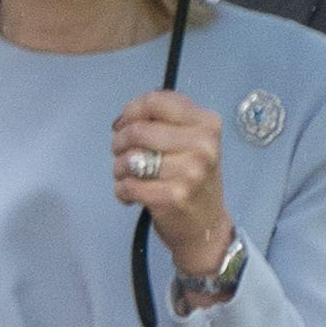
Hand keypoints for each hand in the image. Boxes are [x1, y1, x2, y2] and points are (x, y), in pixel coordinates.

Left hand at [111, 91, 230, 276]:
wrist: (206, 225)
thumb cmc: (192, 178)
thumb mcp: (191, 142)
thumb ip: (165, 121)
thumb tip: (128, 115)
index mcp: (207, 123)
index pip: (156, 101)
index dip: (131, 111)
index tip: (123, 125)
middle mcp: (203, 145)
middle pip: (137, 130)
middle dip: (119, 142)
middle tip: (121, 154)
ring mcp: (190, 172)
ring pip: (129, 158)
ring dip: (119, 169)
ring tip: (127, 177)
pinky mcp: (173, 197)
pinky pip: (128, 185)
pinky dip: (121, 190)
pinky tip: (130, 194)